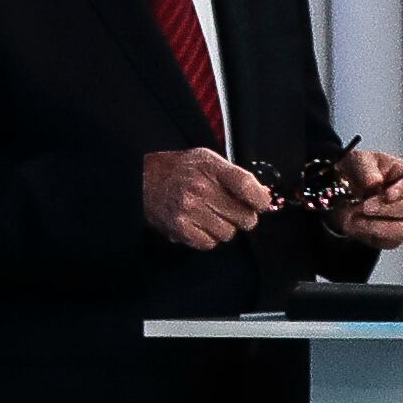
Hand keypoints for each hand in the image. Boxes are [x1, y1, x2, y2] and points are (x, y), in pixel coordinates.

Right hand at [144, 147, 272, 249]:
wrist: (140, 177)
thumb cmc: (177, 169)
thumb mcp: (207, 159)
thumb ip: (234, 176)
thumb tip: (262, 196)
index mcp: (210, 167)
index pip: (247, 186)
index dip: (260, 199)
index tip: (261, 203)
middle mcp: (199, 188)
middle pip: (244, 217)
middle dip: (243, 216)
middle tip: (232, 210)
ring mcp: (188, 210)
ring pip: (228, 233)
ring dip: (224, 228)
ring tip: (210, 216)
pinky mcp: (178, 227)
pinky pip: (208, 243)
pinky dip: (207, 238)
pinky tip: (200, 225)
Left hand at [332, 144, 402, 248]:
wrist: (336, 192)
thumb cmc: (354, 173)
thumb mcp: (355, 161)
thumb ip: (365, 168)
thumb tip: (375, 182)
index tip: (387, 194)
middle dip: (384, 208)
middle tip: (363, 205)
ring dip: (379, 225)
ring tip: (356, 217)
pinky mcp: (393, 236)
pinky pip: (391, 241)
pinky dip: (372, 235)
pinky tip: (357, 225)